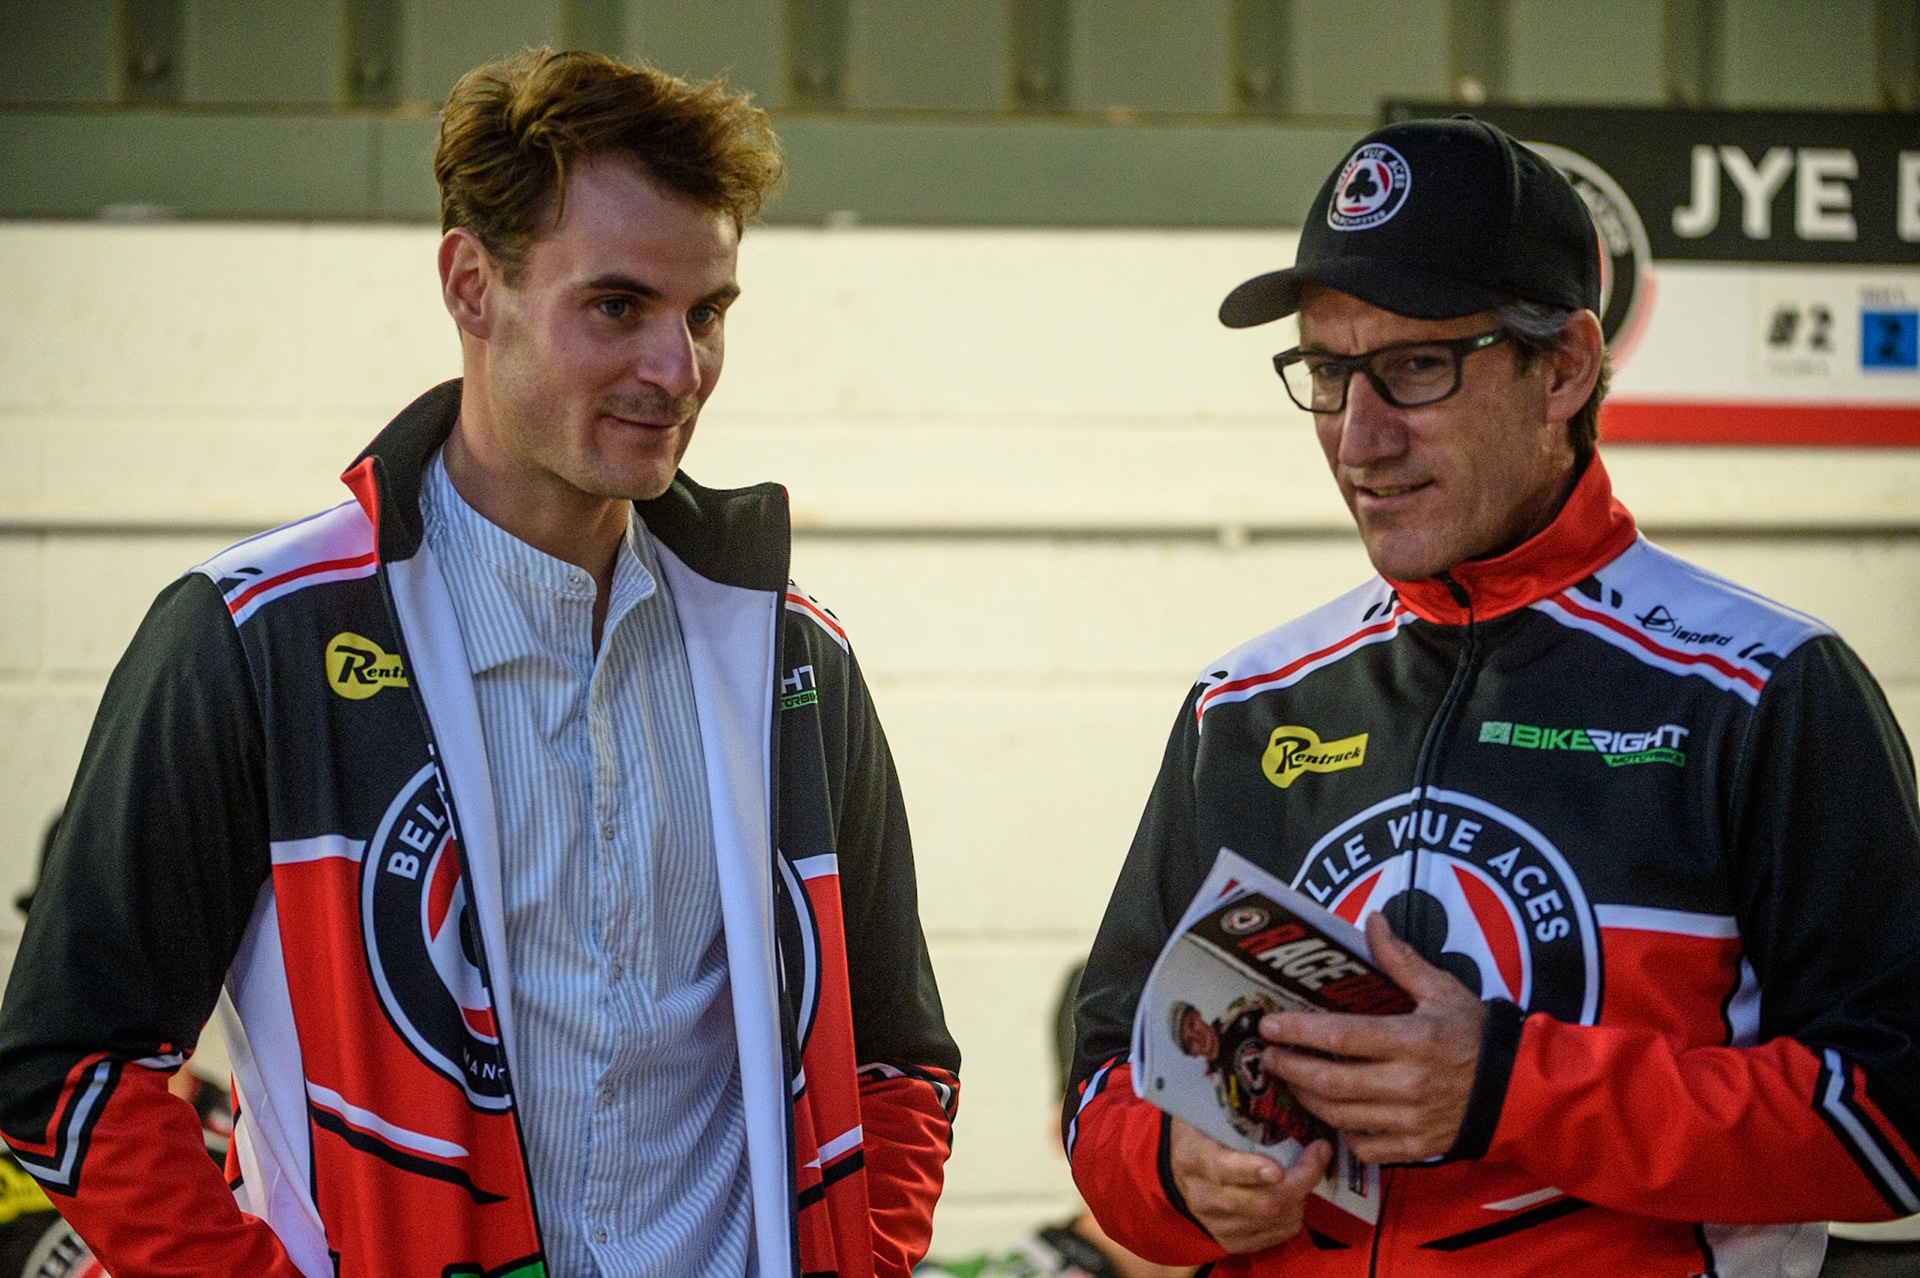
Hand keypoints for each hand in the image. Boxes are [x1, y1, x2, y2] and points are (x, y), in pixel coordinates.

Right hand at [1167, 1116, 1332, 1253]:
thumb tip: (1265, 1067)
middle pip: (1262, 1202)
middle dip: (1301, 1179)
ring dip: (1301, 1195)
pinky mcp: (1232, 1241)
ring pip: (1275, 1219)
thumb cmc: (1200, 1133)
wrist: (1177, 1172)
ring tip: (1306, 1170)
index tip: (1277, 1169)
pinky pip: (1277, 1234)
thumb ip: (1229, 1101)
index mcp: (1193, 1158)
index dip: (1252, 1171)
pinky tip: (1292, 1194)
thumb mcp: (1205, 1112)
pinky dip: (1293, 1214)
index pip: (1223, 1170)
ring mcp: (1217, 1224)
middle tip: (1320, 1153)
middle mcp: (1202, 1197)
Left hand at [1260, 912, 1486, 1163]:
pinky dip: (1341, 1132)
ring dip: (1306, 1098)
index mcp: (1412, 1040)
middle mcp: (1407, 1084)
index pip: (1342, 1037)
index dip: (1299, 1032)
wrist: (1515, 1088)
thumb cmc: (1474, 1034)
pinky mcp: (1416, 1148)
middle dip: (1290, 1068)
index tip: (1268, 1025)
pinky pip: (1365, 1147)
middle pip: (1331, 1082)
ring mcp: (1411, 1121)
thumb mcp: (1441, 989)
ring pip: (1340, 1116)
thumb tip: (1372, 920)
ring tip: (1289, 1079)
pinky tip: (1331, 1113)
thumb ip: (1400, 960)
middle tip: (1266, 1056)